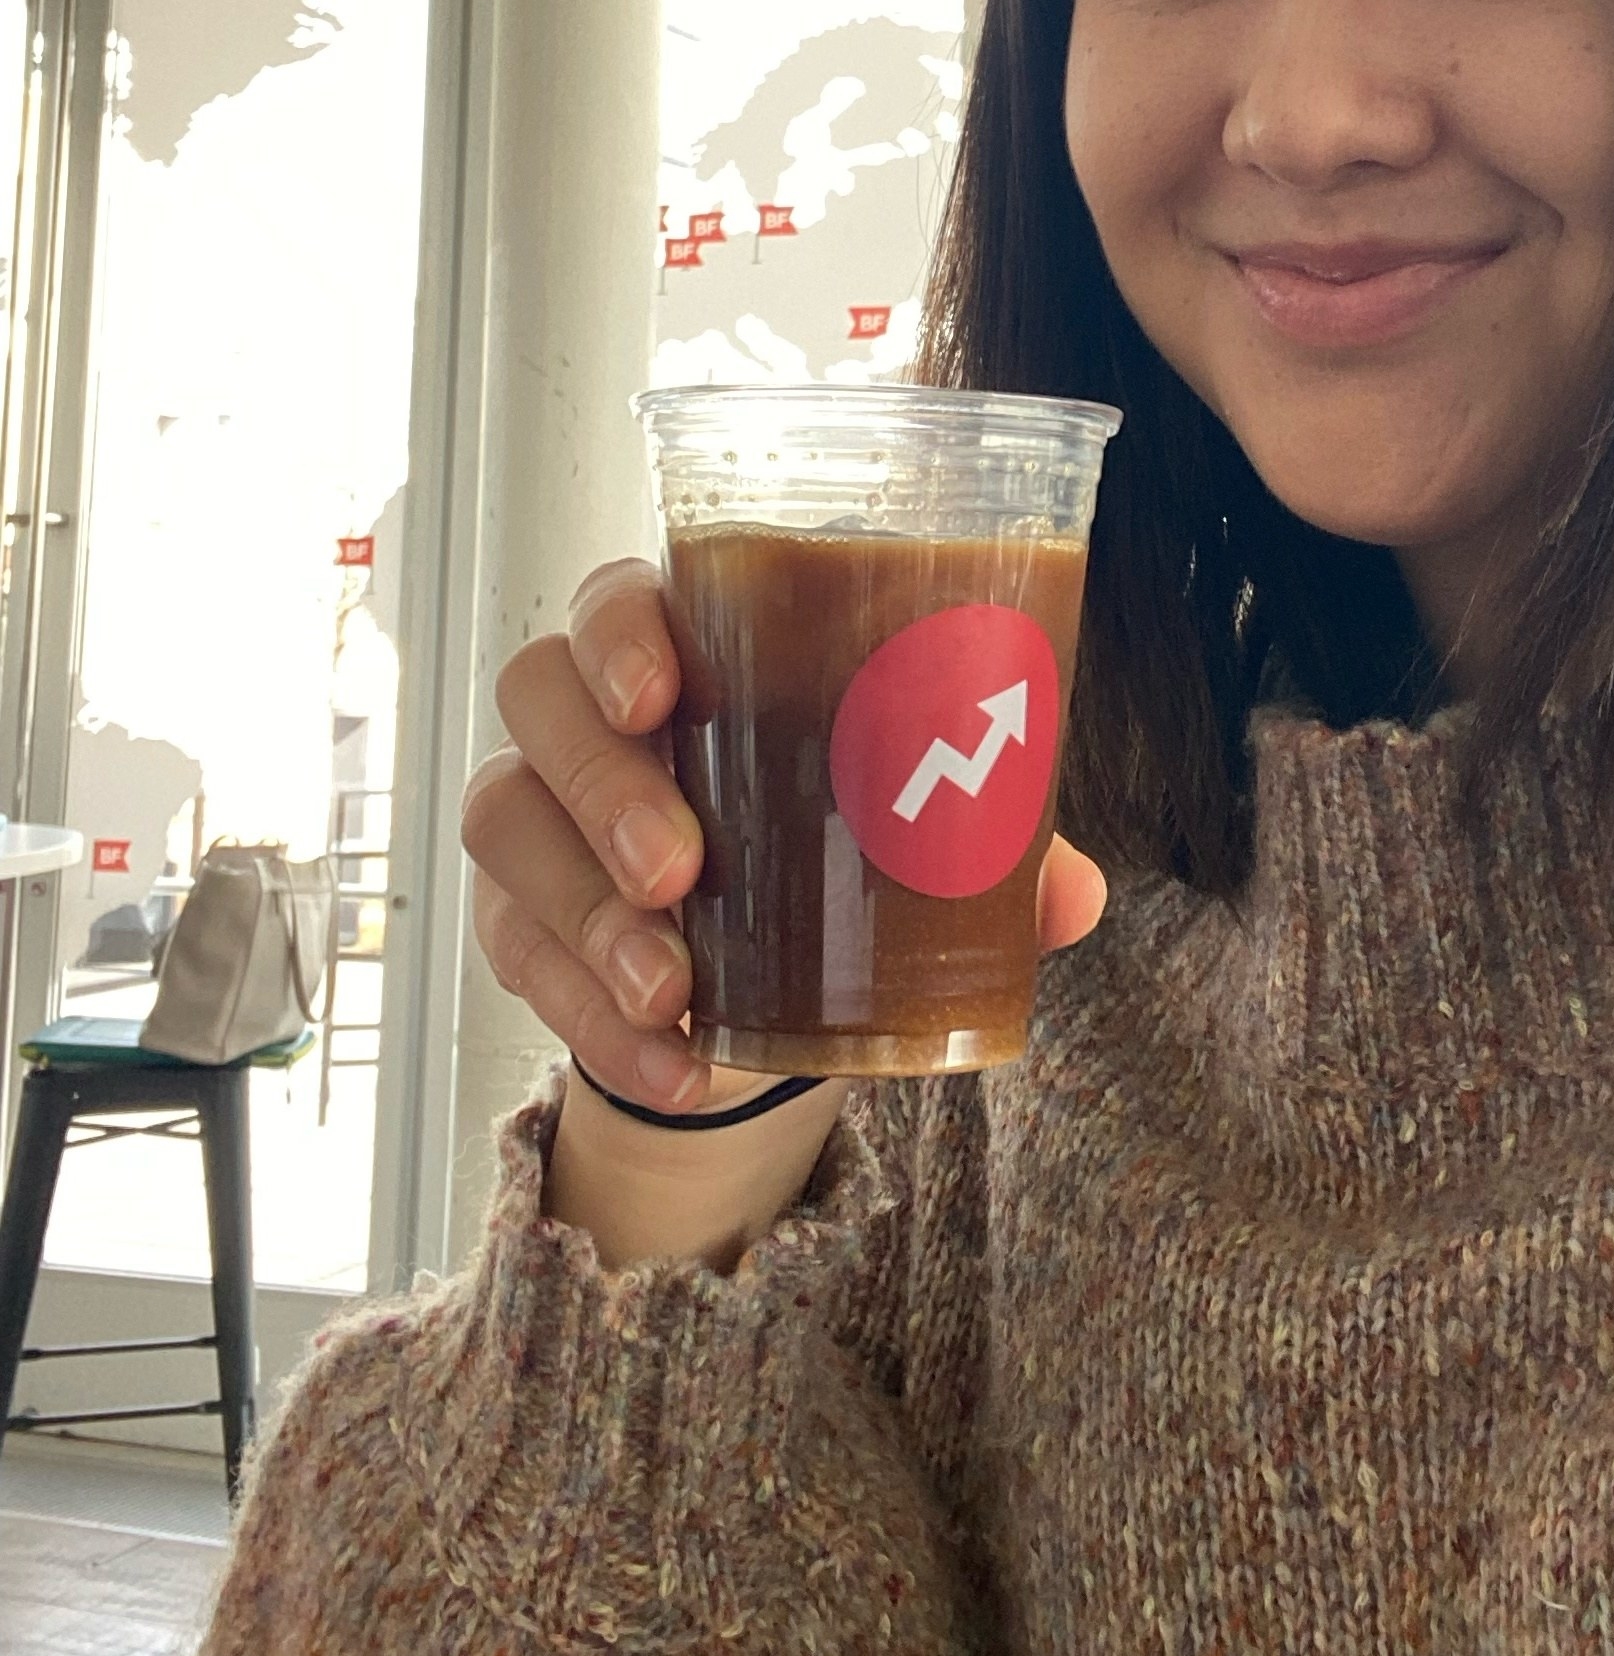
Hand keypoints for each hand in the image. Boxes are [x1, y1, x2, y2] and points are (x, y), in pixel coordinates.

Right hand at [463, 556, 1109, 1113]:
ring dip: (585, 911)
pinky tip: (670, 1058)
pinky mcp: (518, 915)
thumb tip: (1067, 895)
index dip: (618, 632)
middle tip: (680, 868)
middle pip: (539, 698)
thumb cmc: (833, 832)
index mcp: (689, 643)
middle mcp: (590, 710)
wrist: (771, 969)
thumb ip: (983, 841)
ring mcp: (541, 811)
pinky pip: (518, 954)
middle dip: (602, 783)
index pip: (616, 597)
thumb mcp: (910, 824)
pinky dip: (590, 1018)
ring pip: (505, 820)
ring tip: (672, 988)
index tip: (659, 692)